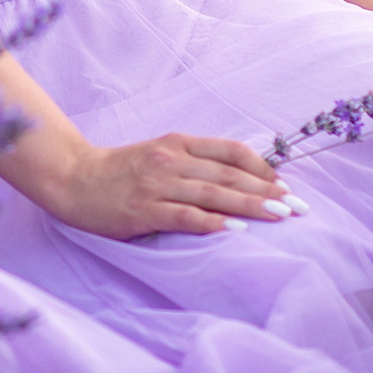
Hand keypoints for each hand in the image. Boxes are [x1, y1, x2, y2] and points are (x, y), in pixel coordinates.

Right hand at [33, 133, 299, 239]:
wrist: (72, 179)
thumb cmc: (120, 171)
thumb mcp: (159, 155)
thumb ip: (193, 163)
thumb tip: (238, 180)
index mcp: (178, 143)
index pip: (230, 151)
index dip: (262, 168)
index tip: (286, 185)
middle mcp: (171, 159)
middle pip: (229, 174)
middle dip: (268, 191)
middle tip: (299, 207)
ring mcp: (157, 184)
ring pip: (213, 194)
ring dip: (251, 205)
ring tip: (281, 216)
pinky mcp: (143, 209)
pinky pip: (185, 215)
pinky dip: (212, 222)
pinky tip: (235, 229)